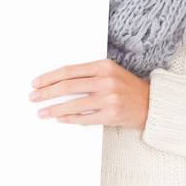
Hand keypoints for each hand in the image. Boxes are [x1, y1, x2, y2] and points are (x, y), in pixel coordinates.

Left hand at [29, 58, 148, 130]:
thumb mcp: (109, 72)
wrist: (152, 103)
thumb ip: (86, 74)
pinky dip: (69, 119)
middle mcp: (105, 81)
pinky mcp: (111, 115)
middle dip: (46, 93)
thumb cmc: (126, 87)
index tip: (36, 83)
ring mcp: (109, 99)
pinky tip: (60, 119)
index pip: (68, 71)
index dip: (49, 77)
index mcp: (102, 66)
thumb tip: (56, 82)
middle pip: (67, 87)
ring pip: (73, 104)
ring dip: (54, 109)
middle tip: (33, 98)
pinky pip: (84, 118)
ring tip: (42, 112)